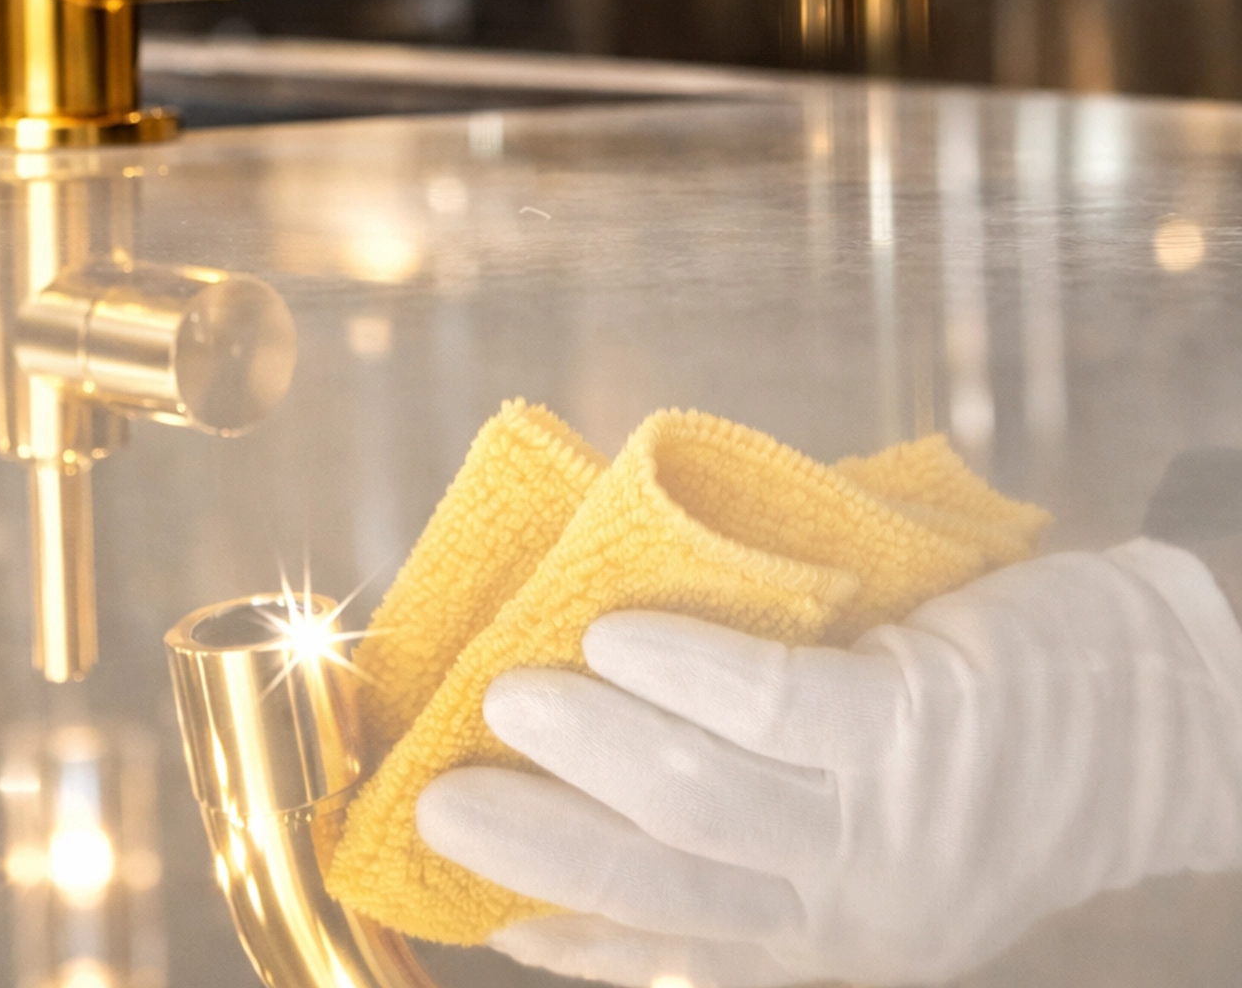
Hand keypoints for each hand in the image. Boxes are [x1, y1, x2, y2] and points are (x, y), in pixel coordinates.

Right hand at [416, 540, 1241, 985]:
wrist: (1154, 712)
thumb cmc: (1001, 756)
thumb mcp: (894, 842)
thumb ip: (781, 826)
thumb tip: (613, 757)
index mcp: (838, 944)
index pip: (676, 961)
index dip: (567, 944)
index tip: (472, 906)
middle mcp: (854, 908)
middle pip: (658, 886)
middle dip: (534, 846)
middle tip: (436, 793)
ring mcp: (882, 820)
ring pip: (695, 798)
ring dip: (583, 747)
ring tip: (506, 692)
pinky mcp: (910, 721)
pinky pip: (764, 703)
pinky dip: (672, 669)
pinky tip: (612, 635)